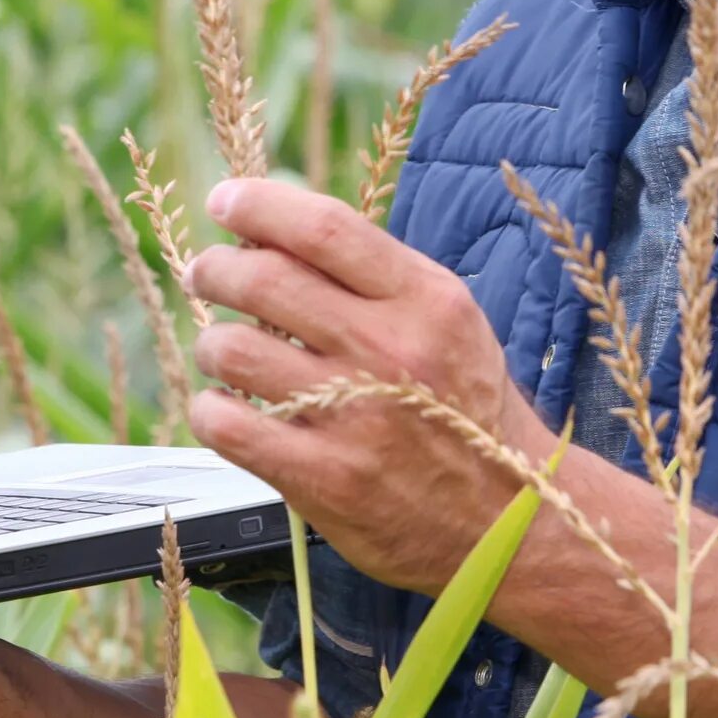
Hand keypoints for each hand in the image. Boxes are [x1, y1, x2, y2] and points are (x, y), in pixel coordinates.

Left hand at [183, 179, 550, 591]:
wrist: (510, 516)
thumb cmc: (464, 404)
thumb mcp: (447, 319)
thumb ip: (375, 277)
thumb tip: (276, 232)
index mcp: (424, 300)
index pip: (324, 227)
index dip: (260, 204)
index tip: (225, 201)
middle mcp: (389, 350)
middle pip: (265, 280)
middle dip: (216, 269)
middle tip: (207, 275)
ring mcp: (354, 417)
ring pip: (234, 350)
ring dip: (212, 342)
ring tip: (222, 348)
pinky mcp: (325, 480)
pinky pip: (228, 427)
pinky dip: (210, 408)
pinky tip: (224, 406)